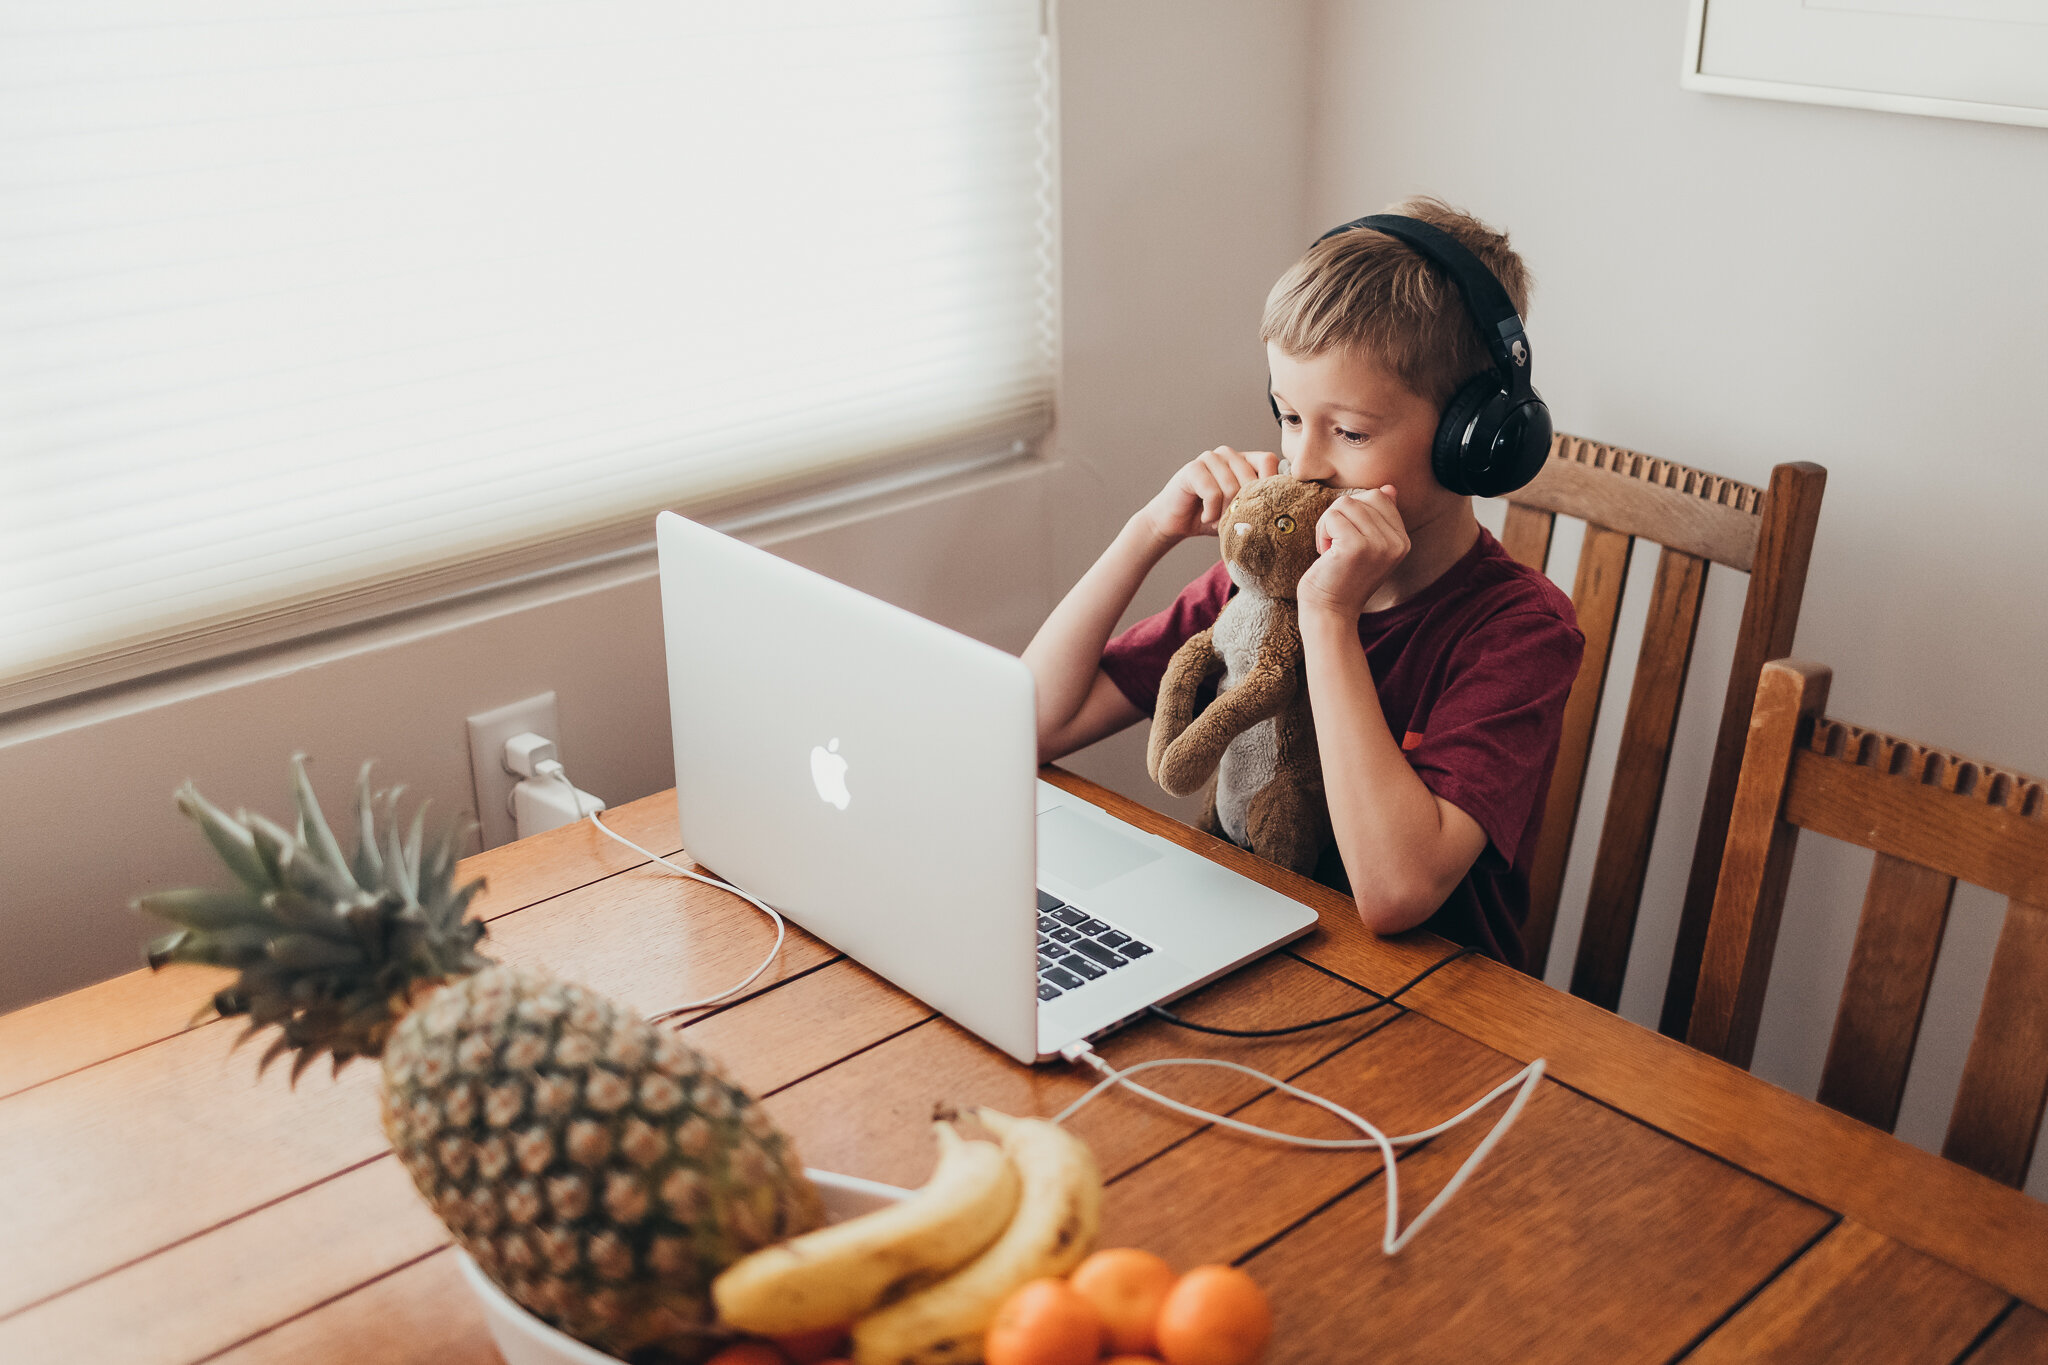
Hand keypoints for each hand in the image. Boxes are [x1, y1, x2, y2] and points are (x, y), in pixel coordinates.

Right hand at [1135, 446, 1280, 545]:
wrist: (1175, 522)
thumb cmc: (1212, 517)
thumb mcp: (1243, 511)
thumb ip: (1263, 504)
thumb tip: (1290, 509)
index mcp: (1244, 460)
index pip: (1269, 460)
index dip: (1271, 485)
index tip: (1264, 510)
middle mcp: (1228, 455)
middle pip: (1252, 476)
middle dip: (1246, 506)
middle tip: (1236, 522)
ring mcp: (1209, 458)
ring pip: (1233, 486)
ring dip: (1227, 512)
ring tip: (1220, 522)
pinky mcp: (1192, 468)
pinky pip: (1212, 492)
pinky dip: (1212, 511)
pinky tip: (1206, 517)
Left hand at [1299, 485, 1409, 617]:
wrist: (1329, 612)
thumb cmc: (1340, 578)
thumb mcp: (1366, 546)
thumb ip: (1378, 517)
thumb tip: (1389, 488)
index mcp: (1402, 541)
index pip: (1378, 497)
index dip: (1354, 513)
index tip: (1347, 540)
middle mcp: (1397, 542)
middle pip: (1361, 498)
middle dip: (1339, 517)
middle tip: (1336, 546)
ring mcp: (1379, 544)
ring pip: (1344, 504)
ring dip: (1328, 524)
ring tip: (1331, 550)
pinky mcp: (1357, 547)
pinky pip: (1332, 516)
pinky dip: (1322, 532)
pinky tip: (1326, 555)